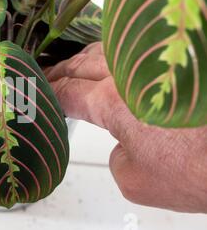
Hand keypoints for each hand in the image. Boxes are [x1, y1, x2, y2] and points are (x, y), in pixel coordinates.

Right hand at [46, 42, 206, 212]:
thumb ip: (116, 158)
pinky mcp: (176, 62)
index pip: (67, 91)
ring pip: (108, 47)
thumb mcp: (136, 182)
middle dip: (62, 70)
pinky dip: (116, 54)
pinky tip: (116, 63)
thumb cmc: (200, 169)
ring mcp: (154, 62)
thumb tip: (124, 142)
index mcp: (112, 101)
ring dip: (87, 58)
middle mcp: (130, 73)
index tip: (39, 92)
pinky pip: (135, 50)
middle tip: (50, 76)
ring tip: (77, 67)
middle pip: (82, 62)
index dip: (49, 91)